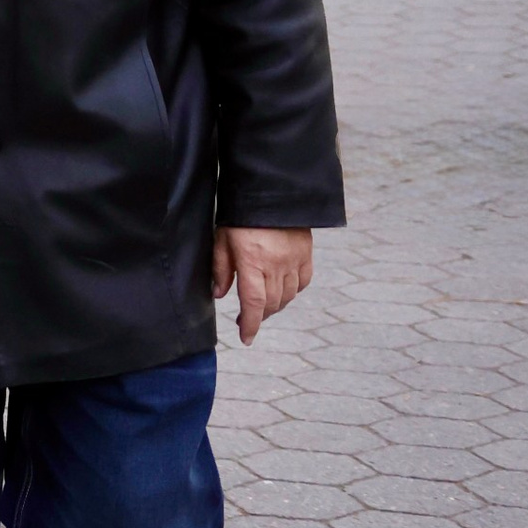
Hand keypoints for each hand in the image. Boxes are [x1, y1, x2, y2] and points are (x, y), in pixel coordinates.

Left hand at [213, 224, 311, 344]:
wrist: (271, 189)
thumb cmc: (241, 214)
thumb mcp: (222, 238)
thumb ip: (221, 268)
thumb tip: (220, 294)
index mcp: (252, 261)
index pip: (253, 303)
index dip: (250, 324)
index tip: (246, 338)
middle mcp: (276, 264)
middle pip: (271, 303)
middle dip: (259, 316)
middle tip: (247, 320)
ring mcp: (294, 259)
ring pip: (288, 296)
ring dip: (275, 306)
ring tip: (262, 306)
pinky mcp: (306, 253)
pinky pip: (303, 282)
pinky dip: (293, 291)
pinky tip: (283, 291)